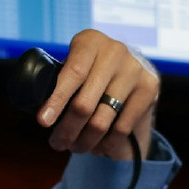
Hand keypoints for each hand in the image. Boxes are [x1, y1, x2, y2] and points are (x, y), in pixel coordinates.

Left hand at [38, 29, 158, 159]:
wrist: (132, 68)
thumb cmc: (91, 71)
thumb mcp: (76, 65)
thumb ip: (59, 80)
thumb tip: (39, 112)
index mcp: (90, 41)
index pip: (72, 73)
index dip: (56, 100)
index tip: (43, 122)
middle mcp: (115, 51)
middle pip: (85, 103)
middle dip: (67, 129)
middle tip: (57, 143)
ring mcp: (135, 69)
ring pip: (102, 120)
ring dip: (84, 141)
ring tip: (75, 147)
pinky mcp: (149, 87)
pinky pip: (121, 128)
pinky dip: (106, 143)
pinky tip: (97, 146)